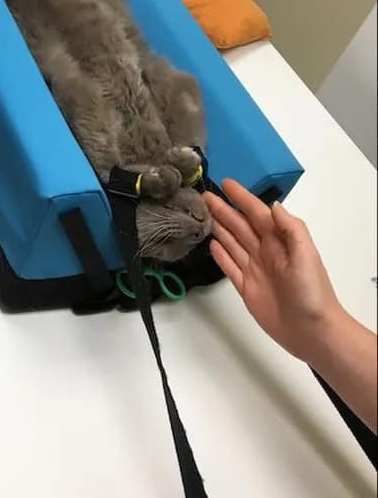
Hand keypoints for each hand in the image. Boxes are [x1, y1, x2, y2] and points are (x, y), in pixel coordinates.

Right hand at [204, 180, 342, 361]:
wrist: (312, 332)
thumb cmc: (311, 292)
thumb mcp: (306, 255)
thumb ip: (291, 229)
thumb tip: (273, 205)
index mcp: (279, 241)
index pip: (257, 213)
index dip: (242, 198)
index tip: (226, 183)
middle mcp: (265, 251)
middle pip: (240, 225)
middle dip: (223, 209)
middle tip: (204, 195)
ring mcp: (255, 269)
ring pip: (232, 242)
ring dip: (218, 227)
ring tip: (202, 213)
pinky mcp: (246, 288)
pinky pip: (230, 266)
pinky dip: (220, 254)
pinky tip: (211, 244)